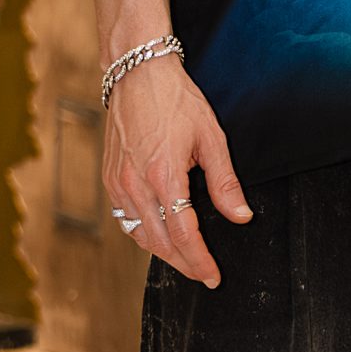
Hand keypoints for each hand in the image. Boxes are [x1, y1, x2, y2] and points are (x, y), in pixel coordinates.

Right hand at [103, 54, 251, 287]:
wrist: (138, 75)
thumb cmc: (176, 100)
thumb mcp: (211, 138)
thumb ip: (225, 182)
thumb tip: (241, 216)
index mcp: (164, 176)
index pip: (183, 235)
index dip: (200, 260)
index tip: (213, 276)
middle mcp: (136, 186)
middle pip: (160, 243)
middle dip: (184, 264)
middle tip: (203, 274)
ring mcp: (118, 184)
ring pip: (140, 236)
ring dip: (164, 253)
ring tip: (186, 260)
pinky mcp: (110, 180)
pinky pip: (125, 220)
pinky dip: (143, 235)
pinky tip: (159, 237)